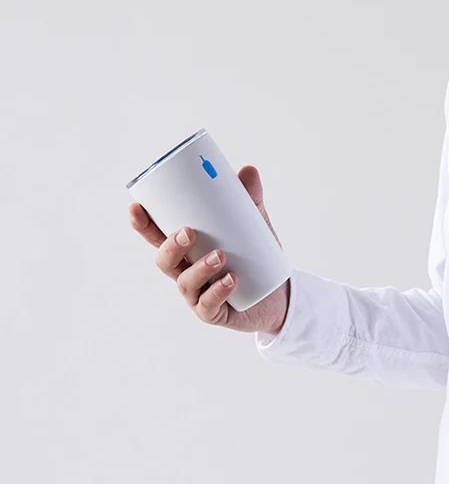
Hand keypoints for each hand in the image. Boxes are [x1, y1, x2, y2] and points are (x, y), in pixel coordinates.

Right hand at [128, 164, 289, 333]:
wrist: (278, 296)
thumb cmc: (257, 258)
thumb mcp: (255, 226)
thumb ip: (249, 200)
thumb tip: (248, 170)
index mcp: (187, 251)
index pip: (158, 236)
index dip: (143, 224)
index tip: (136, 206)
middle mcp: (186, 273)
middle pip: (164, 260)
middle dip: (170, 246)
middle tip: (187, 231)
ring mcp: (198, 295)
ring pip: (185, 283)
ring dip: (199, 269)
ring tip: (219, 256)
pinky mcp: (214, 313)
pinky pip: (209, 305)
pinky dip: (218, 291)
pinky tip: (231, 280)